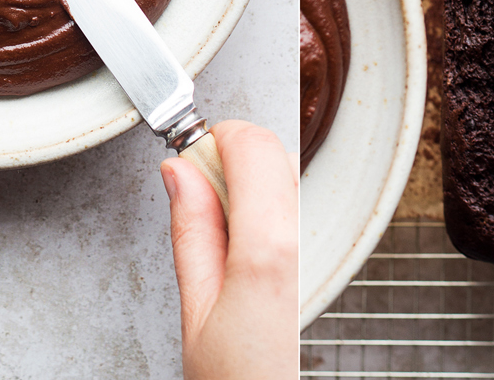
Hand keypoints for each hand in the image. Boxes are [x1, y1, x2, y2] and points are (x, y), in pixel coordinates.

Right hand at [161, 120, 297, 379]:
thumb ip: (190, 227)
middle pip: (271, 151)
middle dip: (228, 156)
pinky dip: (261, 203)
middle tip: (195, 192)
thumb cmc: (236, 378)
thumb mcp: (194, 306)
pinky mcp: (315, 257)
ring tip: (215, 225)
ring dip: (246, 179)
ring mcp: (314, 246)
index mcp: (267, 246)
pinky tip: (237, 239)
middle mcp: (301, 238)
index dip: (213, 138)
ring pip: (282, 173)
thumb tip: (178, 169)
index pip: (251, 144)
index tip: (187, 154)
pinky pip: (290, 204)